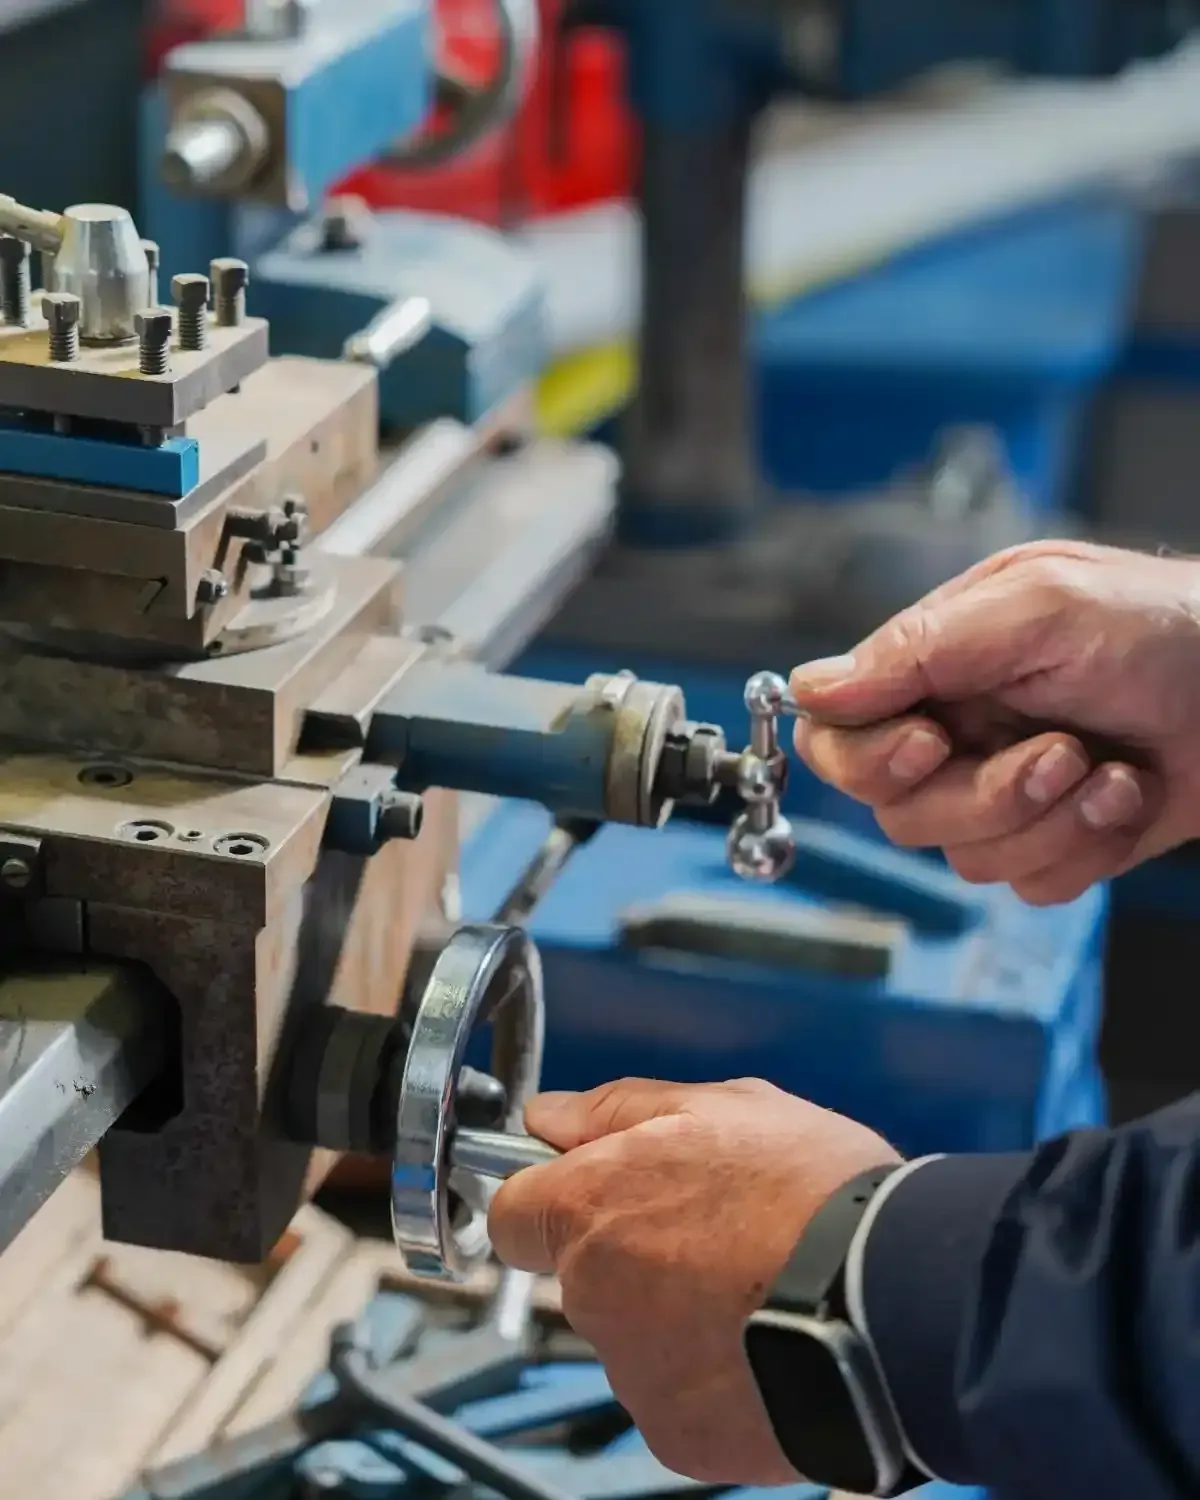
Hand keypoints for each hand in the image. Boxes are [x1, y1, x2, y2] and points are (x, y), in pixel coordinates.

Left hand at [488, 1079, 898, 1483]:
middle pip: (582, 1275)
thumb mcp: (724, 1105)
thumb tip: (553, 1114)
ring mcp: (632, 1371)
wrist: (898, 1296)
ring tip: (757, 1289)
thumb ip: (620, 1109)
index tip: (588, 1197)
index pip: (511, 1215)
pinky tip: (765, 1339)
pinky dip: (709, 1375)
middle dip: (632, 1256)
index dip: (547, 1202)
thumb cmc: (816, 1191)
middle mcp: (593, 1292)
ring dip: (675, 1315)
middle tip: (716, 1237)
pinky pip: (674, 1396)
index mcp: (591, 1205)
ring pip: (632, 1336)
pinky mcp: (675, 1434)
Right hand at [790, 540, 1199, 904]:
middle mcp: (957, 734)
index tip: (929, 747)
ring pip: (966, 858)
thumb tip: (807, 686)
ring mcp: (1004, 793)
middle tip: (1058, 755)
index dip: (867, 759)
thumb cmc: (1166, 626)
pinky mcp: (1056, 841)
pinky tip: (1128, 794)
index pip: (837, 735)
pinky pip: (1031, 884)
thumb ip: (920, 647)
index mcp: (935, 669)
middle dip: (983, 797)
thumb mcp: (1039, 608)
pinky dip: (1087, 847)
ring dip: (1049, 821)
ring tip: (1108, 768)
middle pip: (898, 813)